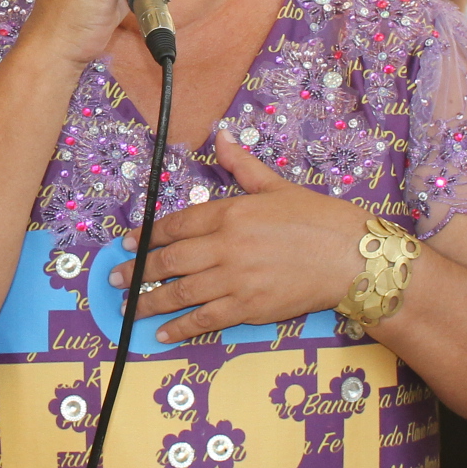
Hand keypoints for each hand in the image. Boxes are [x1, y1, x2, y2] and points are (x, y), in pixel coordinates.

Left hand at [112, 137, 361, 341]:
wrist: (350, 256)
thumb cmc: (316, 217)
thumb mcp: (275, 185)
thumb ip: (240, 165)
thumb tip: (221, 134)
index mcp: (230, 213)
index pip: (176, 224)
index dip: (148, 235)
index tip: (130, 243)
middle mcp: (226, 246)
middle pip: (170, 260)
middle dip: (139, 270)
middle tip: (116, 278)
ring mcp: (236, 280)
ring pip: (181, 292)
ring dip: (151, 301)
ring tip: (130, 307)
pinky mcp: (249, 308)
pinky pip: (205, 319)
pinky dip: (181, 327)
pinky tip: (162, 333)